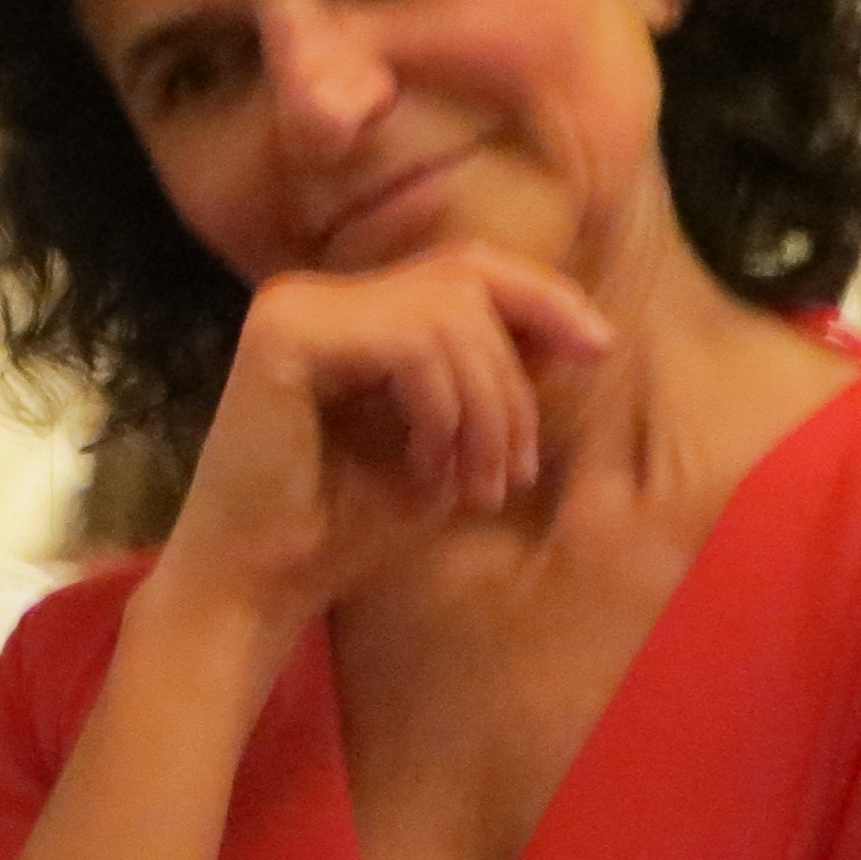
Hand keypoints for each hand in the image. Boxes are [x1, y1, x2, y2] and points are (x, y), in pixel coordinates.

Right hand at [163, 244, 612, 629]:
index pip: (465, 269)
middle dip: (514, 379)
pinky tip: (424, 469)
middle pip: (466, 283)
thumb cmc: (344, 531)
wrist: (262, 589)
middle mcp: (311, 294)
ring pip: (448, 315)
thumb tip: (577, 332)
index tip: (599, 348)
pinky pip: (409, 344)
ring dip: (486, 410)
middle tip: (513, 474)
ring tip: (474, 487)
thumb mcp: (449, 447)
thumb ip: (496, 384)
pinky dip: (442, 411)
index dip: (542, 297)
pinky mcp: (283, 335)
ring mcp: (293, 307)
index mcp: (345, 311)